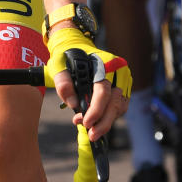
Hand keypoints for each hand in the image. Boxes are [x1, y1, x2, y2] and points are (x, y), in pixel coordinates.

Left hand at [44, 26, 130, 142]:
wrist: (76, 46)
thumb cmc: (67, 56)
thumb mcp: (58, 65)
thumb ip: (63, 83)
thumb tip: (73, 104)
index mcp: (104, 63)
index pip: (103, 91)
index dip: (96, 110)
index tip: (86, 122)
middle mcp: (119, 70)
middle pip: (115, 103)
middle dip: (103, 122)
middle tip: (92, 135)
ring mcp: (124, 79)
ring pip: (120, 107)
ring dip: (106, 121)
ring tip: (89, 127)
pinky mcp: (124, 86)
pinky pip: (120, 106)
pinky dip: (109, 115)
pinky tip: (95, 119)